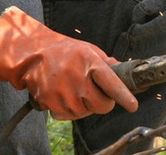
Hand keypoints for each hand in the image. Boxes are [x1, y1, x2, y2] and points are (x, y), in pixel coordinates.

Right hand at [0, 6, 137, 119]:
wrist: (32, 55)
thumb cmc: (64, 51)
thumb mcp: (88, 49)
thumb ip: (106, 62)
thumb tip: (123, 71)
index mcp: (89, 62)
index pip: (111, 83)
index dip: (124, 96)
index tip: (133, 106)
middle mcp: (77, 78)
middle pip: (101, 106)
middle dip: (103, 103)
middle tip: (97, 93)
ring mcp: (63, 91)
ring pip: (84, 113)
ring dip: (84, 106)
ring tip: (75, 89)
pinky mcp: (50, 102)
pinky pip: (68, 116)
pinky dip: (69, 109)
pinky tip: (65, 95)